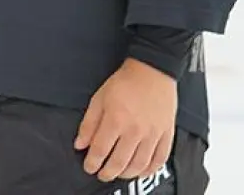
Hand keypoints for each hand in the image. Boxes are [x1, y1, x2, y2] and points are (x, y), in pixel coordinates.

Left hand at [75, 58, 177, 181]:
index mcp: (116, 120)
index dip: (93, 162)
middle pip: (120, 161)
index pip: (101, 150)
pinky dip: (150, 169)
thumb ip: (88, 124)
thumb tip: (80, 144)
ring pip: (140, 164)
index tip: (88, 167)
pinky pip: (160, 159)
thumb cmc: (123, 83)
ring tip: (118, 174)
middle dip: (108, 172)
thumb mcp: (98, 99)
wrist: (152, 72)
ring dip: (127, 174)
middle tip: (102, 175)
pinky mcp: (167, 134)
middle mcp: (135, 131)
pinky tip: (141, 172)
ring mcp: (153, 134)